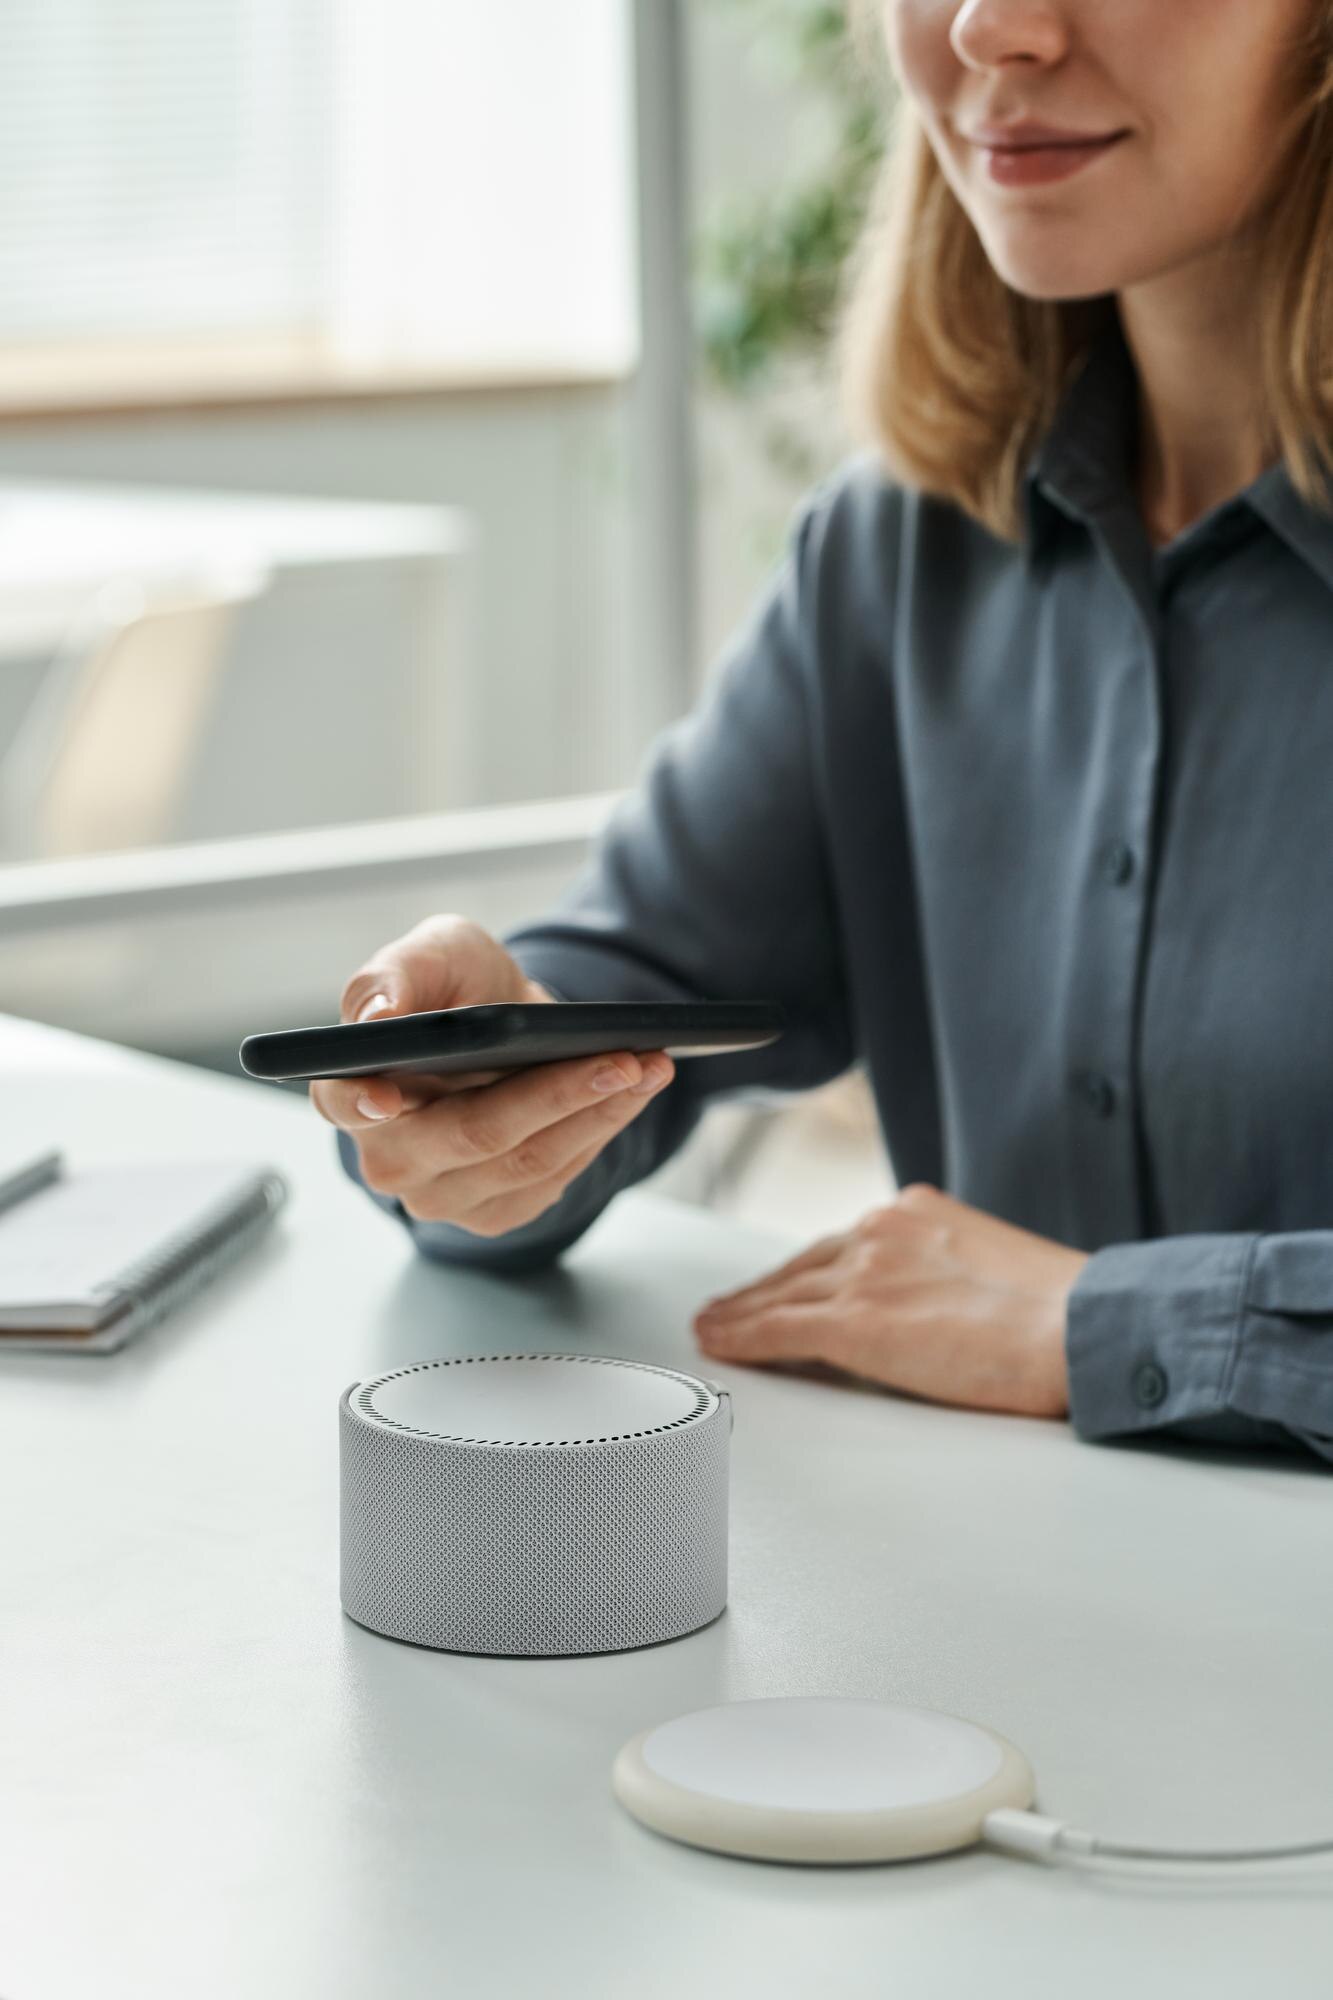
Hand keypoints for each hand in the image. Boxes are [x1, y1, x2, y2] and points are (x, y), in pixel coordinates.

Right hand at [310, 914, 673, 1237]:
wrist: (505, 1030)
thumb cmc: (458, 990)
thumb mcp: (433, 954)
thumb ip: (394, 975)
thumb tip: (381, 1014)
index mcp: (348, 1093)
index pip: (346, 1103)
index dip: (366, 1101)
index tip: (389, 1094)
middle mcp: (387, 1158)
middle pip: (473, 1135)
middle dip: (556, 1094)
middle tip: (623, 1058)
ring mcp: (439, 1197)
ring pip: (527, 1162)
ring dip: (598, 1112)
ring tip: (648, 1066)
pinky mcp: (493, 1213)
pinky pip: (554, 1180)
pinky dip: (600, 1133)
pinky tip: (631, 1095)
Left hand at [694, 1184, 1089, 1418]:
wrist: (1078, 1325)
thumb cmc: (1062, 1314)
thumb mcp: (996, 1270)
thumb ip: (951, 1275)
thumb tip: (941, 1308)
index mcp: (918, 1213)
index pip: (844, 1246)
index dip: (806, 1272)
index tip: (785, 1285)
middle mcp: (882, 1232)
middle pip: (803, 1266)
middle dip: (762, 1290)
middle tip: (728, 1307)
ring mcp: (864, 1273)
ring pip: (781, 1295)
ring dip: (739, 1314)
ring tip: (711, 1328)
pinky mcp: (854, 1321)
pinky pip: (779, 1330)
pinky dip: (743, 1338)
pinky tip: (720, 1345)